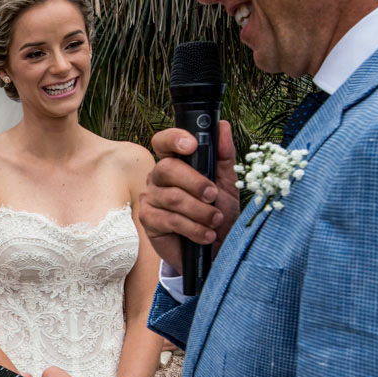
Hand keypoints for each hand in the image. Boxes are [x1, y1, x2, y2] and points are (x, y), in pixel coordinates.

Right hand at [140, 121, 238, 271]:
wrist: (215, 250)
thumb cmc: (218, 215)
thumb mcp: (228, 184)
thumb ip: (224, 156)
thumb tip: (223, 126)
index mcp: (175, 164)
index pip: (163, 142)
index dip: (174, 139)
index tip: (192, 146)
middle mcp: (158, 178)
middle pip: (167, 168)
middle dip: (195, 183)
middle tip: (214, 196)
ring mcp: (150, 199)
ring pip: (172, 197)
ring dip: (200, 211)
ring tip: (215, 221)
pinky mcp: (148, 221)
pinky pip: (170, 220)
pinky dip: (193, 228)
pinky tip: (205, 235)